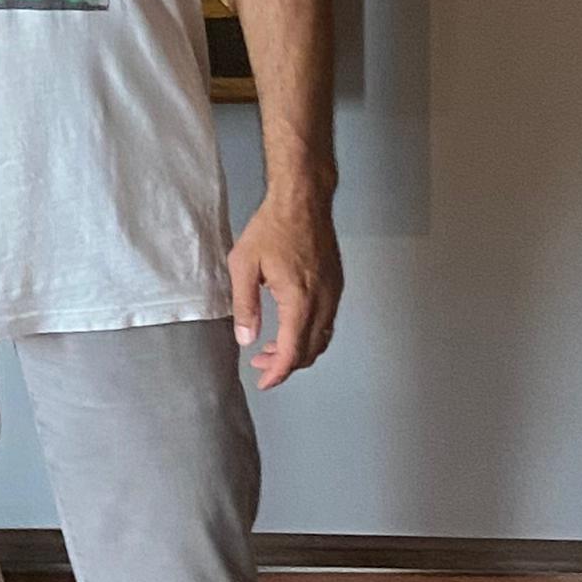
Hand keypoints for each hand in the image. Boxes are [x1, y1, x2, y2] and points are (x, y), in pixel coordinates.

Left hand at [229, 191, 341, 391]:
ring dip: (299, 351)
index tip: (263, 381)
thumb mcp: (244, 264)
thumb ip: (245, 305)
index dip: (278, 372)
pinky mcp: (337, 285)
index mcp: (300, 300)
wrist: (304, 200)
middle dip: (286, 365)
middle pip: (311, 351)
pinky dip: (310, 335)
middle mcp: (323, 302)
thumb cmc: (271, 227)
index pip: (293, 352)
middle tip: (260, 364)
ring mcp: (334, 294)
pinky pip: (328, 322)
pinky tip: (290, 327)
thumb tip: (246, 340)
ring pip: (323, 339)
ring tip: (271, 349)